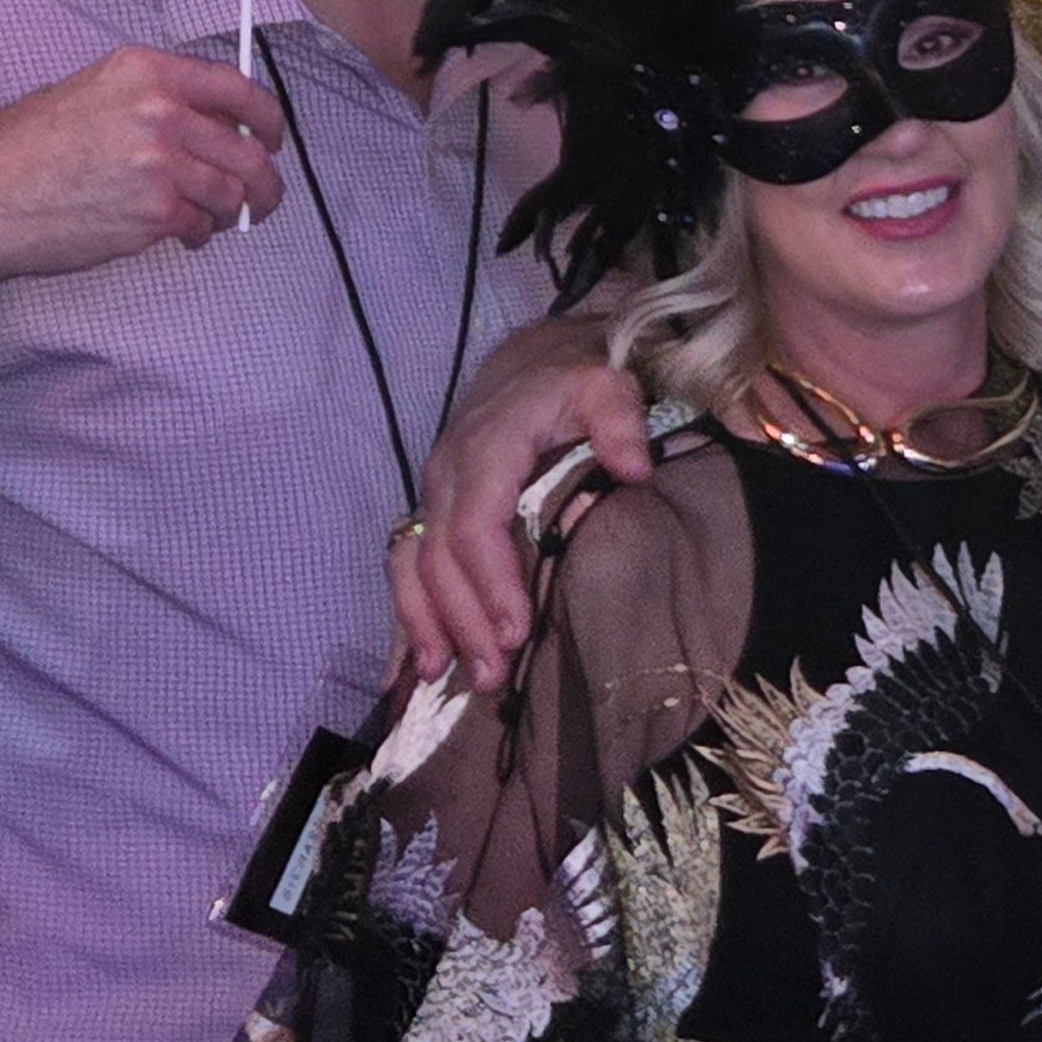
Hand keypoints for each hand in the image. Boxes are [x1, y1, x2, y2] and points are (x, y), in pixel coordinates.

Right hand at [0, 46, 284, 300]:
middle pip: (250, 150)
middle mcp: (159, 111)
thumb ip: (155, 101)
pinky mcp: (155, 212)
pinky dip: (199, 233)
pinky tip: (179, 232)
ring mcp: (161, 163)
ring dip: (232, 211)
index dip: (269, 118)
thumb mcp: (91, 96)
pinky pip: (202, 225)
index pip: (239, 89)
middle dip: (263, 180)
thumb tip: (217, 123)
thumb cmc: (21, 150)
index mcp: (145, 72)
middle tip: (260, 196)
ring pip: (233, 192)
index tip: (274, 138)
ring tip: (209, 218)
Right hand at [395, 312, 644, 689]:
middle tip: (491, 677)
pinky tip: (413, 665)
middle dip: (461, 620)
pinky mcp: (433, 512)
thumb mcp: (607, 385)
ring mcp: (434, 495)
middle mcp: (448, 474)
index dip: (491, 581)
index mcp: (488, 448)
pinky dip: (407, 615)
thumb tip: (636, 469)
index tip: (516, 631)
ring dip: (425, 624)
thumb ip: (620, 421)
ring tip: (441, 679)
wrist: (532, 362)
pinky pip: (406, 566)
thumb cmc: (575, 381)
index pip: (477, 524)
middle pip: (441, 558)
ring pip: (412, 565)